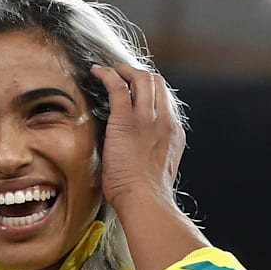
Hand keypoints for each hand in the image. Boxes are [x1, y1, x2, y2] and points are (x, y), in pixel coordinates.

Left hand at [90, 63, 185, 210]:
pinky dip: (107, 75)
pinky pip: (117, 86)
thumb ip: (154, 155)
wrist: (145, 199)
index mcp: (172, 133)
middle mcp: (164, 120)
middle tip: (122, 74)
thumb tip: (141, 155)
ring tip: (110, 71)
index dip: (150, 91)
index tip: (137, 91)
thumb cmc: (146, 194)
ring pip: (141, 78)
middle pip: (157, 83)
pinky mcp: (126, 120)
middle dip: (139, 74)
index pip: (165, 101)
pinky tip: (98, 73)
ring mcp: (147, 118)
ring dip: (124, 70)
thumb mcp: (159, 169)